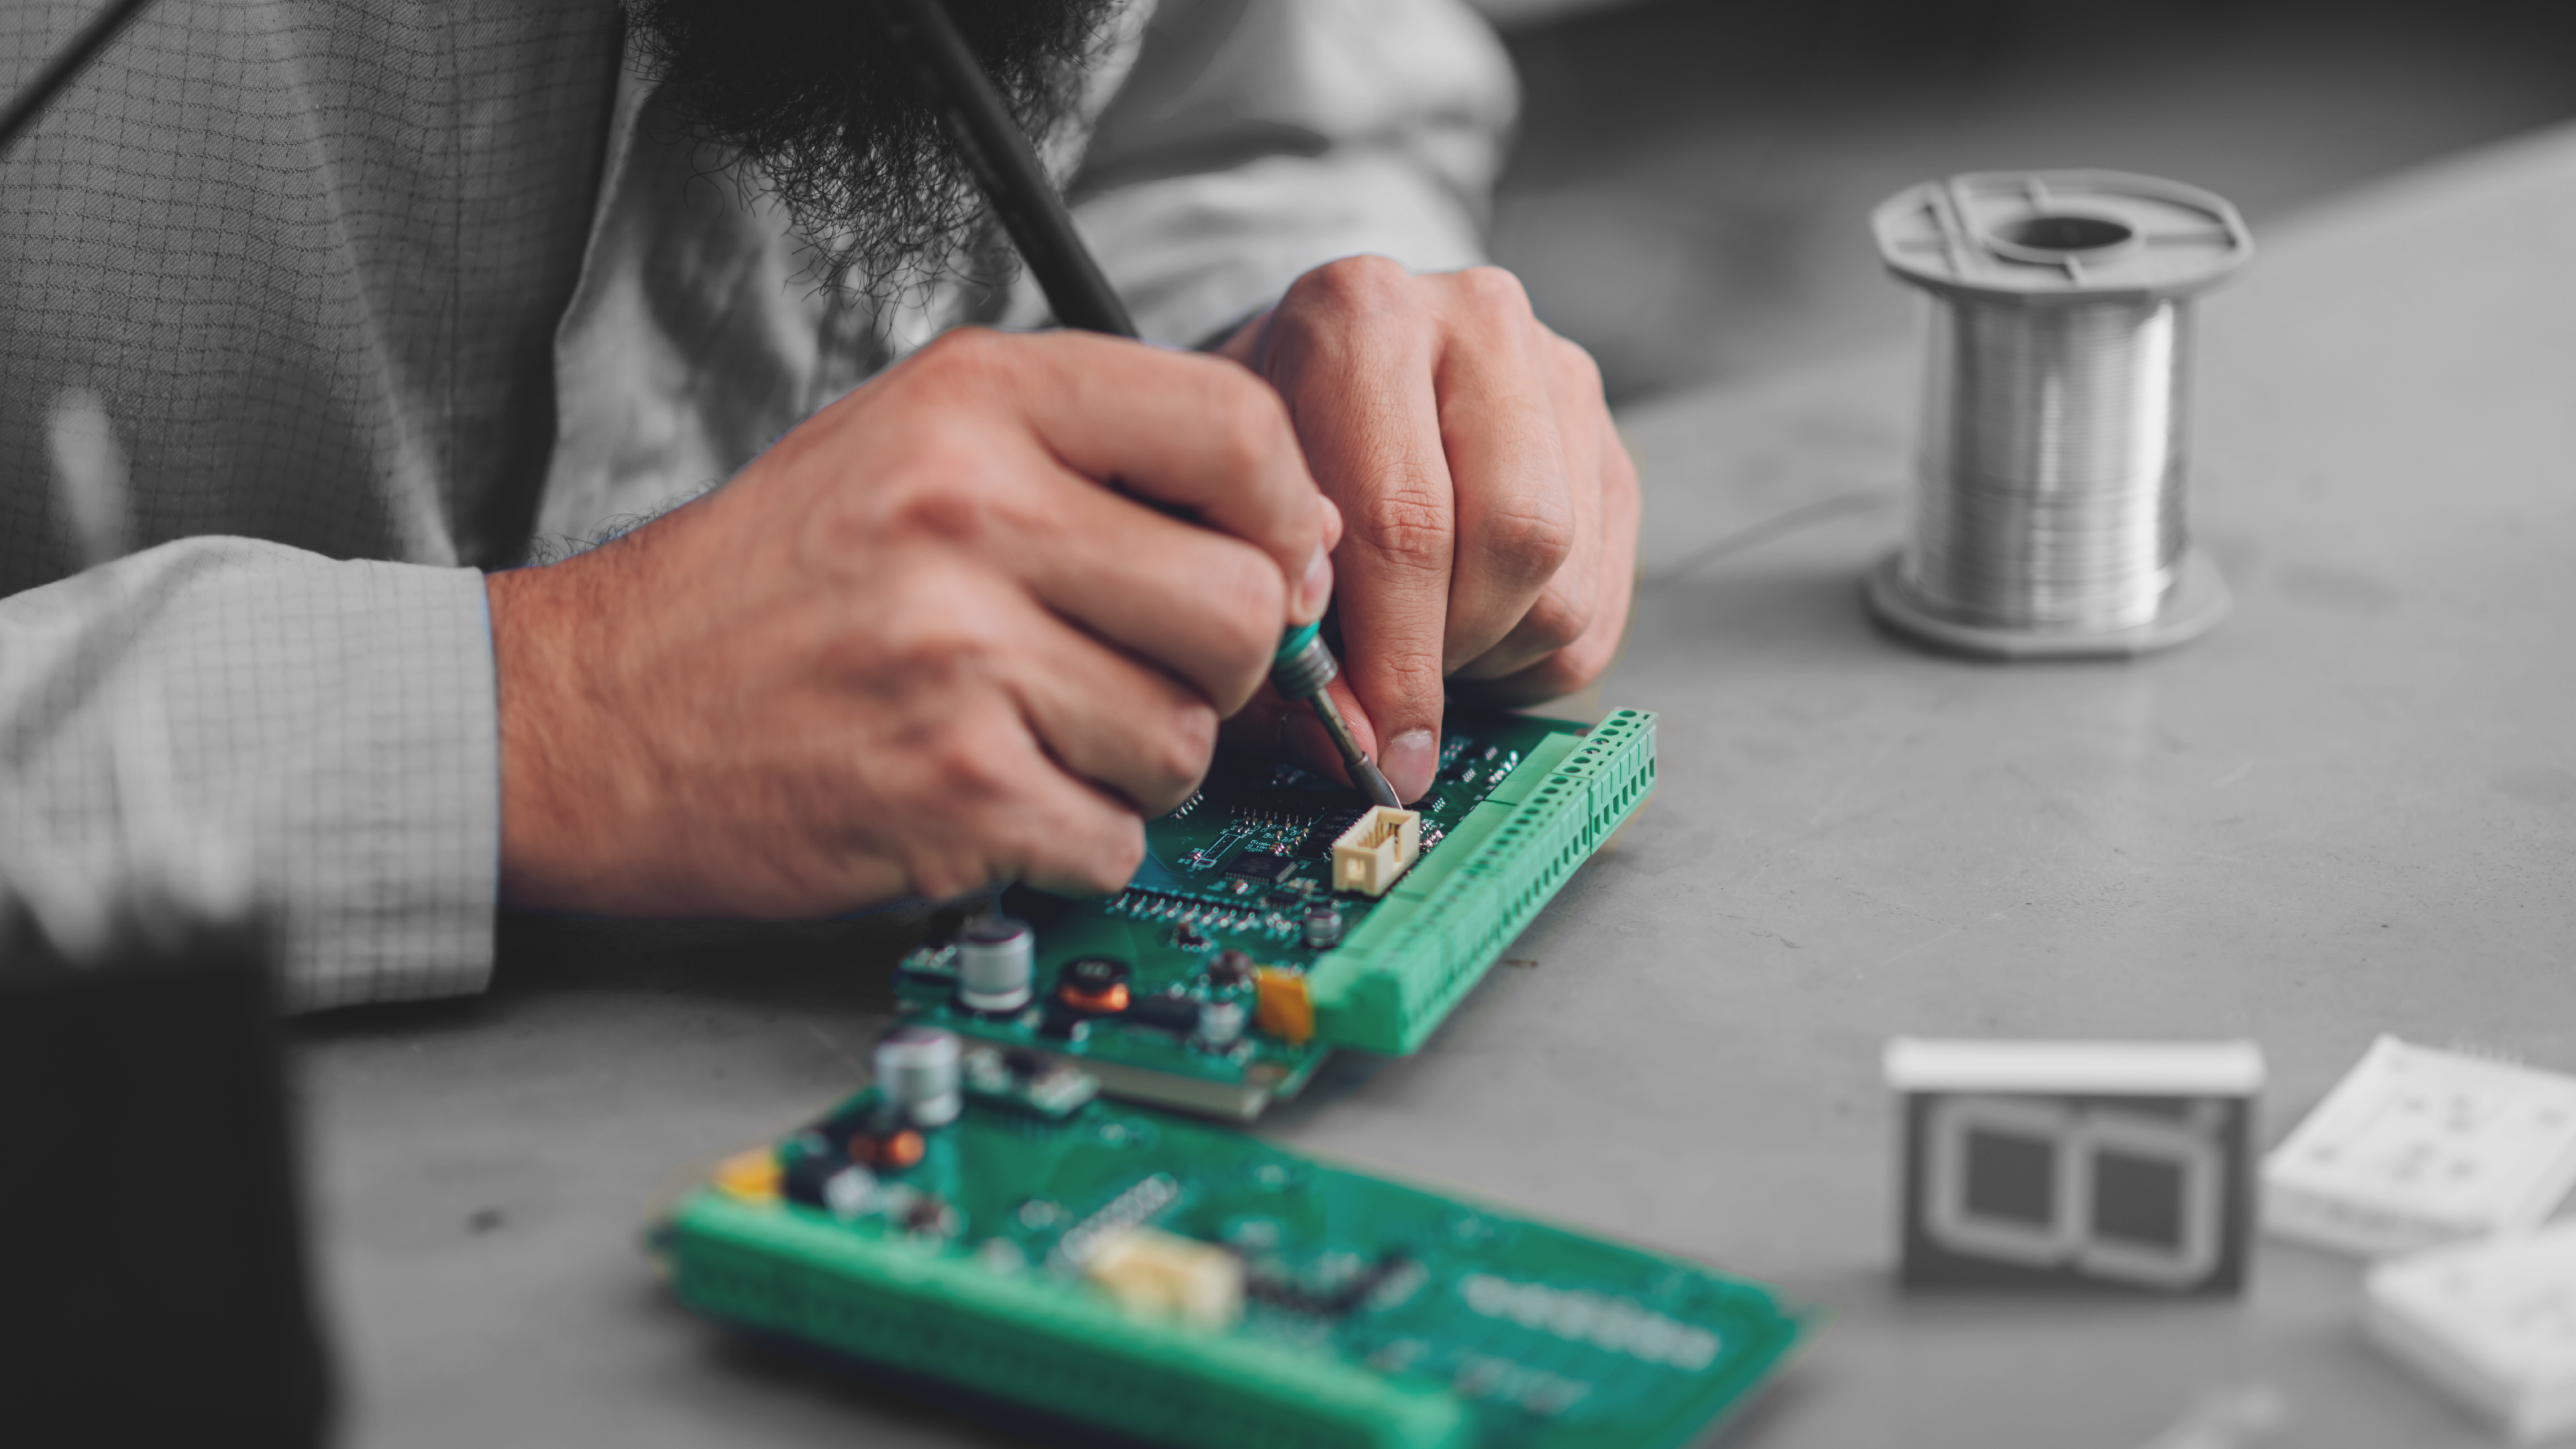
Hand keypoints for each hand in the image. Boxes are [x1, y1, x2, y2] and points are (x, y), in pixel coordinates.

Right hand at [487, 328, 1335, 914]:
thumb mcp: (912, 446)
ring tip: (1031, 735)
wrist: (589, 713)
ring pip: (1188, 740)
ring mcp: (959, 652)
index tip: (1272, 563)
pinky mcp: (950, 787)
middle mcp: (970, 509)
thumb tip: (1300, 536)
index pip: (1237, 428)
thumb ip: (1091, 460)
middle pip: (1245, 606)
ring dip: (1134, 764)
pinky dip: (1073, 841)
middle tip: (1140, 674)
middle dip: (1221, 668)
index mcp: (975, 400)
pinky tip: (991, 800)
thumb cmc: (767, 584)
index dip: (1288, 516)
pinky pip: (1116, 838)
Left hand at [1215, 258, 1639, 802]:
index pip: (1405, 519)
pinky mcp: (1608, 440)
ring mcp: (1559, 374)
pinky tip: (1469, 628)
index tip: (1379, 749)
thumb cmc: (1265, 452)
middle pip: (1518, 539)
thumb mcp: (1234, 516)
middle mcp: (1478, 321)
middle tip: (1394, 692)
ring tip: (1420, 639)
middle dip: (1452, 651)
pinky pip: (1603, 602)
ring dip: (1492, 655)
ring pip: (1569, 582)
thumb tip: (1354, 746)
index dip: (1394, 660)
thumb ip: (1277, 630)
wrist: (1313, 372)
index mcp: (1361, 316)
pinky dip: (1534, 654)